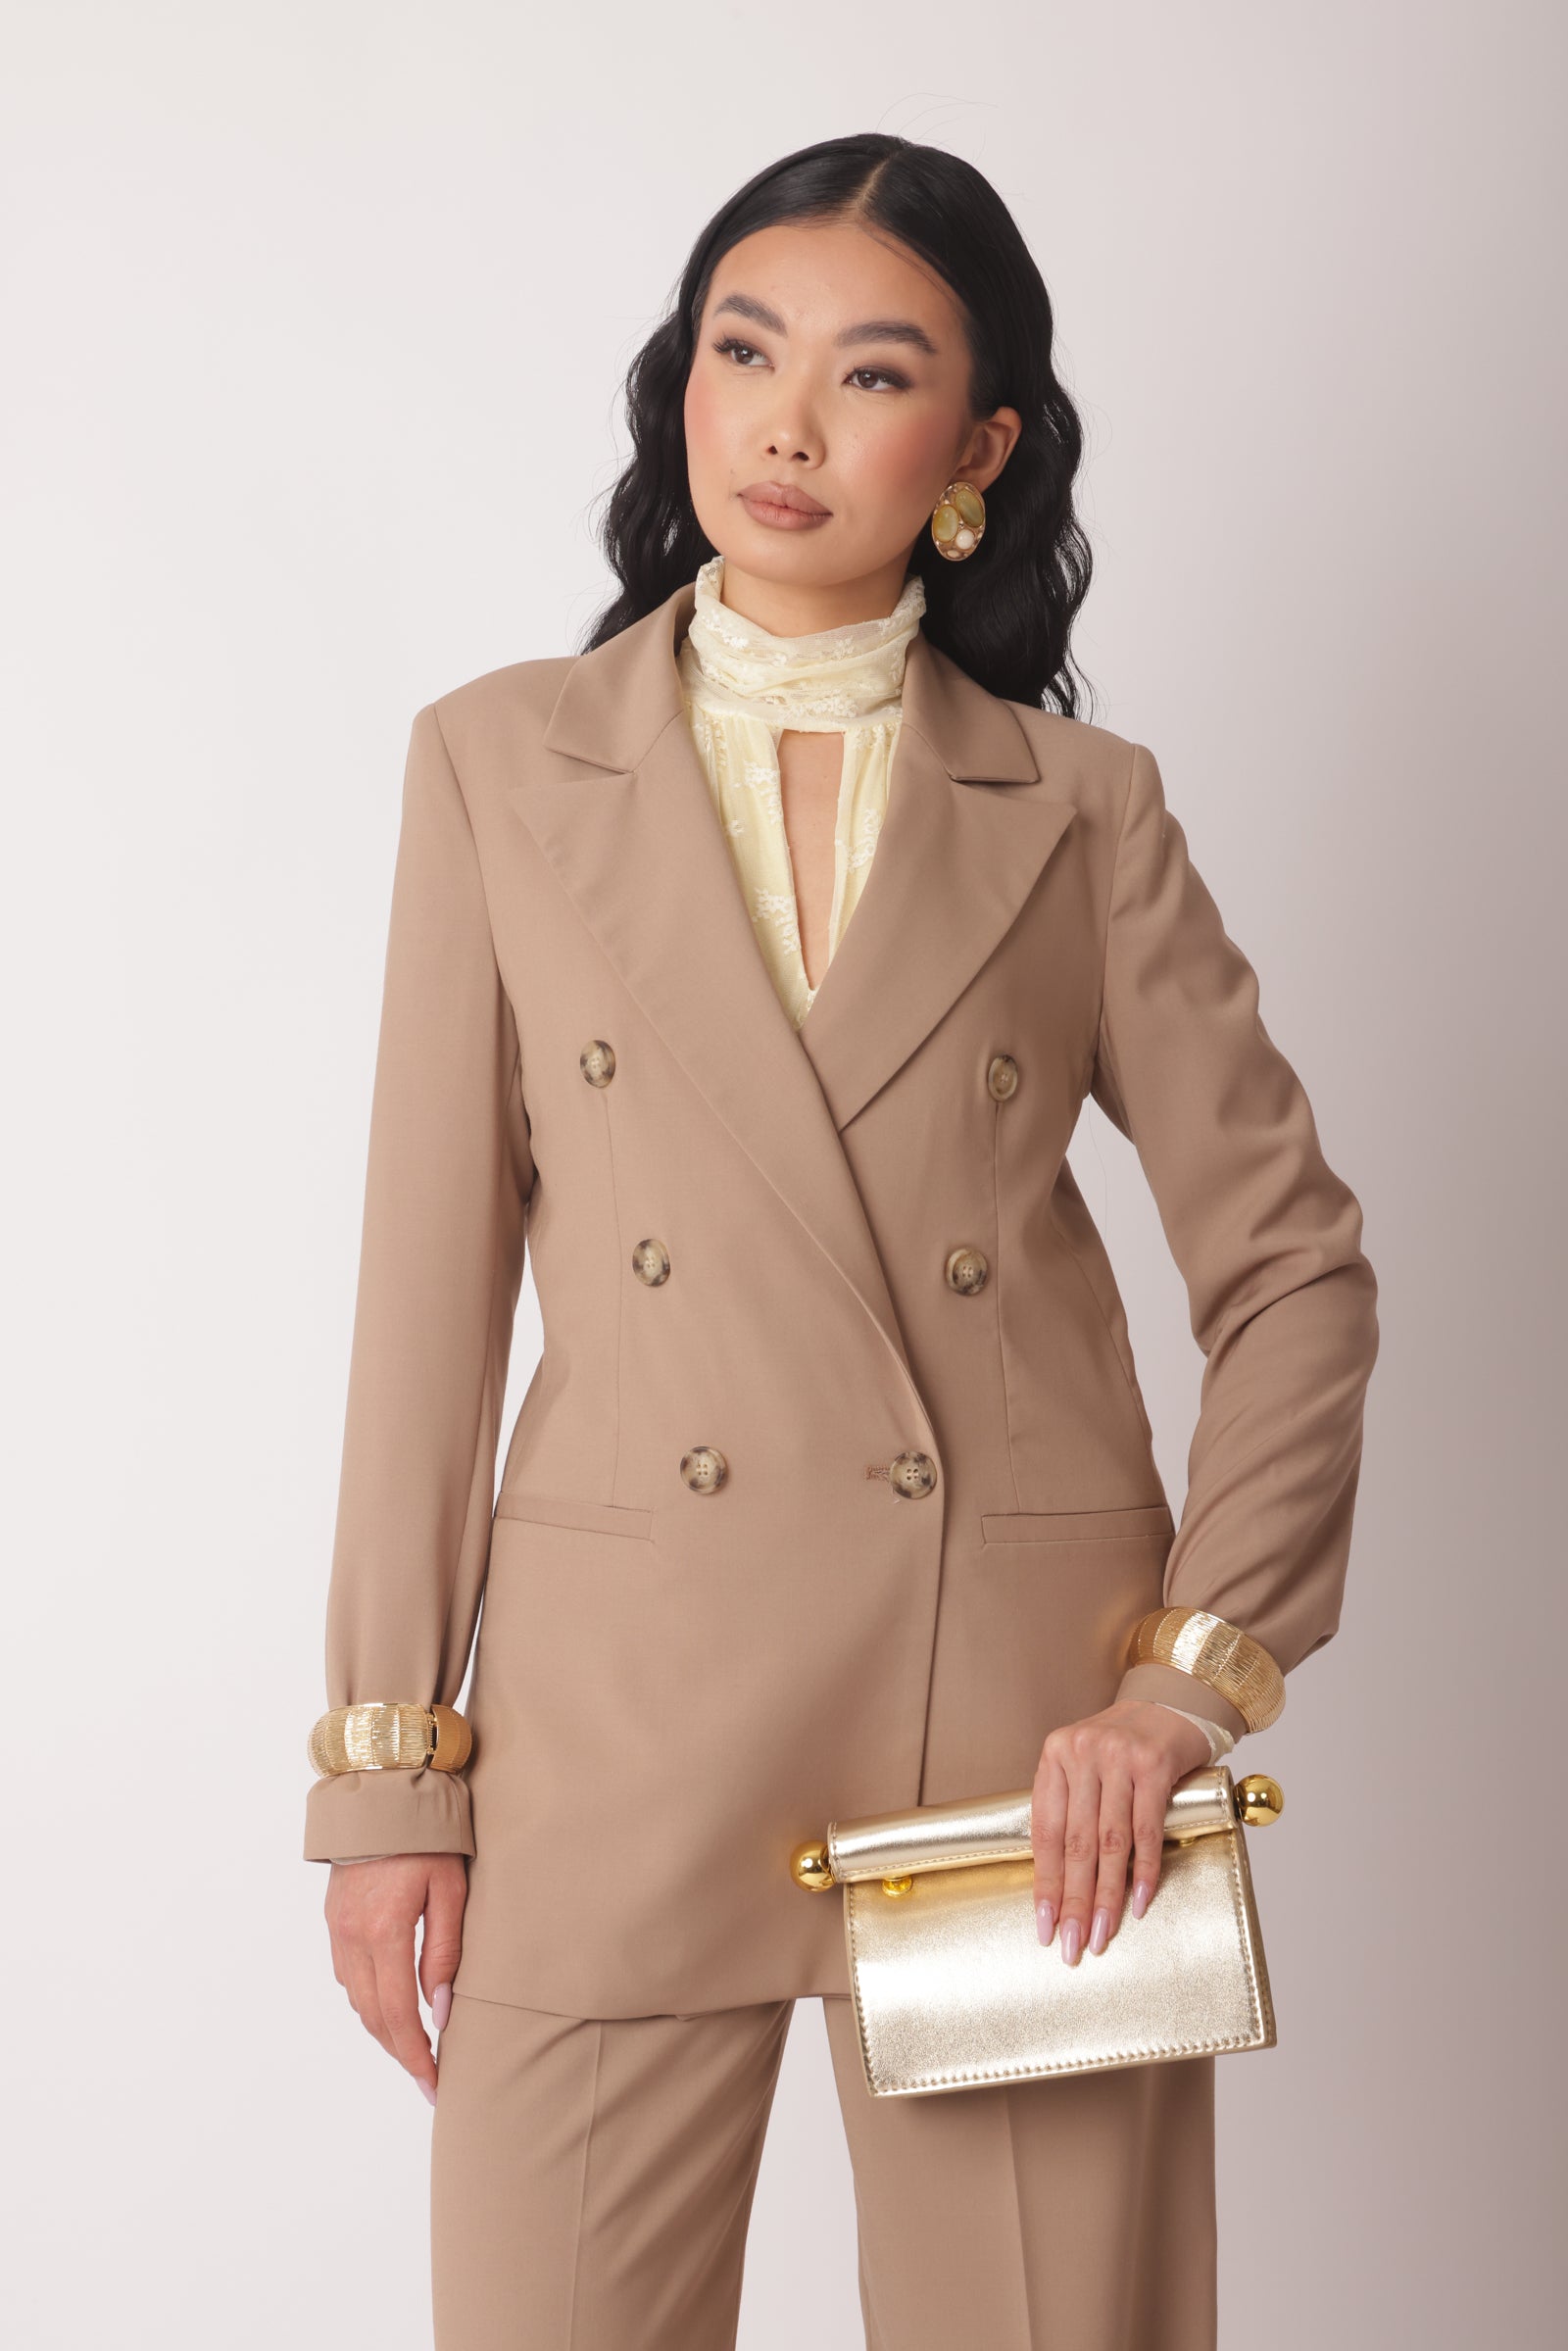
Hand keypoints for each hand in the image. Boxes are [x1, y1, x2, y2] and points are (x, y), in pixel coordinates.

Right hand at [324, 1852, 467, 2102]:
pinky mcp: (334, 1919)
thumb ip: (445, 1952)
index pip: (398, 2015)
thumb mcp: (450, 1890)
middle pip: (374, 2017)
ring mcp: (338, 1930)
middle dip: (401, 2052)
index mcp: (385, 1933)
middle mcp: (354, 1938)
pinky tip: (389, 2004)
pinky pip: (347, 1976)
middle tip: (428, 2076)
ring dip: (383, 2029)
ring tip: (414, 2046)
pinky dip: (368, 2000)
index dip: (416, 2056)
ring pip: (357, 2000)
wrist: (381, 1792)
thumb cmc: (427, 1837)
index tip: (434, 2083)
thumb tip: (441, 2012)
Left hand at [1031, 1701, 1211, 1963]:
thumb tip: (1059, 1881)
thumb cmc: (1125, 1744)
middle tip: (1071, 1945)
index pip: (1045, 1832)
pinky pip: (1146, 1830)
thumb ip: (1070, 1808)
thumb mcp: (1085, 1764)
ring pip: (1109, 1843)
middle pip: (1075, 1843)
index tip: (1044, 1926)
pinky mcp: (1155, 1766)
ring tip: (1100, 1935)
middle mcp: (1082, 1754)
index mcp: (1055, 1755)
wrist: (1172, 1702)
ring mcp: (1119, 1759)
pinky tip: (1139, 1903)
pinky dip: (1144, 1871)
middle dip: (1072, 1900)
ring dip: (1106, 1896)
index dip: (1045, 1883)